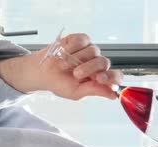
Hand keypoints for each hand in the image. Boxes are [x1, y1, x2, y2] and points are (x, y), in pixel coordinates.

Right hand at [0, 33, 122, 99]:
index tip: (100, 79)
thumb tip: (113, 95)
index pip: (115, 76)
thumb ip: (94, 90)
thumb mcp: (76, 92)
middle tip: (76, 74)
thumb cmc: (59, 83)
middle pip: (104, 62)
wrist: (42, 72)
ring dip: (77, 59)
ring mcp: (89, 51)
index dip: (112, 77)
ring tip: (64, 65)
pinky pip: (83, 41)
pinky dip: (72, 48)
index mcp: (99, 78)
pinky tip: (64, 53)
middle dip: (90, 68)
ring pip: (93, 51)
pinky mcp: (81, 40)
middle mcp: (97, 63)